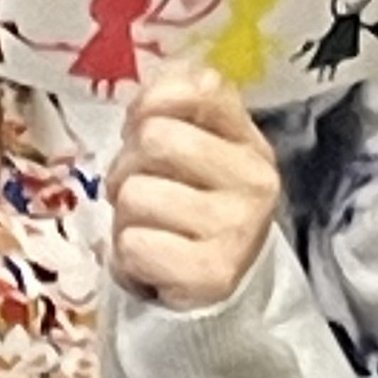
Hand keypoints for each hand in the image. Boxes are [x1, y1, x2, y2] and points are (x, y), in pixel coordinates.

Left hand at [107, 60, 281, 309]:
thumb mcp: (197, 150)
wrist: (221, 289)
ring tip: (146, 229)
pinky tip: (149, 261)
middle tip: (138, 191)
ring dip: (123, 216)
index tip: (141, 131)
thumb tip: (148, 95)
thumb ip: (176, 108)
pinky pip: (133, 244)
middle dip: (127, 166)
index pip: (202, 88)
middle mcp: (254, 180)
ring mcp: (237, 228)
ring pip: (135, 194)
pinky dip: (126, 256)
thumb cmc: (194, 207)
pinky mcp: (212, 274)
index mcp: (250, 140)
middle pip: (154, 138)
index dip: (152, 103)